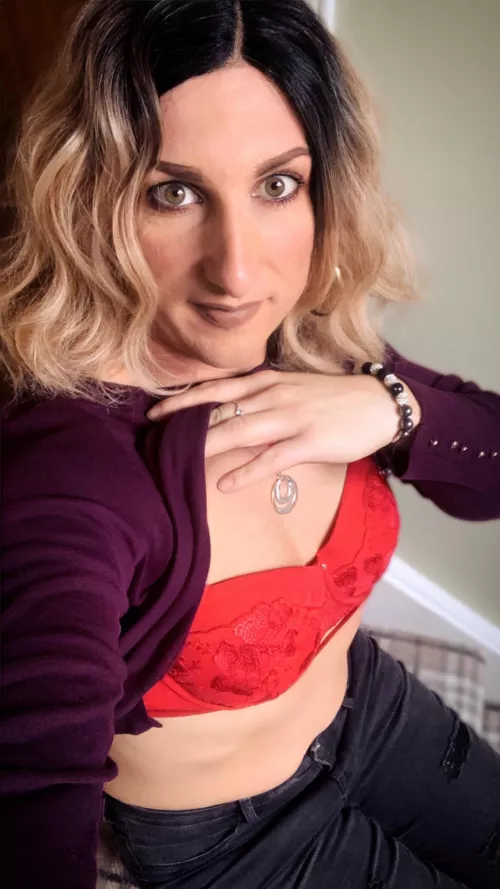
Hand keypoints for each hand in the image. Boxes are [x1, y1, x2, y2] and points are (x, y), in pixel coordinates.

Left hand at [146, 370, 420, 490]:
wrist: (380, 402)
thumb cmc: (334, 397)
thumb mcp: (293, 388)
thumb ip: (263, 398)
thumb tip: (231, 413)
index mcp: (268, 381)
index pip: (218, 387)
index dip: (186, 398)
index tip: (157, 408)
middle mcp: (274, 395)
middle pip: (222, 408)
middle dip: (186, 421)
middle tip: (154, 433)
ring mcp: (291, 417)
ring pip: (241, 430)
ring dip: (208, 444)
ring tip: (179, 458)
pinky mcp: (308, 441)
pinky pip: (271, 458)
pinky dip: (246, 471)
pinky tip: (224, 484)